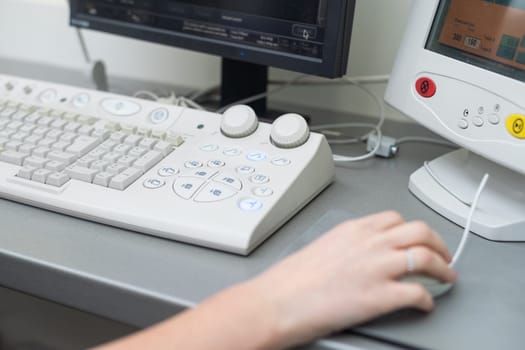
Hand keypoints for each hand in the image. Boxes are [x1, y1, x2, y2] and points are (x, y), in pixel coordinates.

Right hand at [247, 211, 456, 347]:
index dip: (413, 229)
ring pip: (427, 257)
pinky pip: (419, 293)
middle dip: (438, 243)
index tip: (417, 238)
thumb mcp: (322, 248)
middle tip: (443, 254)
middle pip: (420, 231)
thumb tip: (362, 256)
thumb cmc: (290, 280)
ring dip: (443, 267)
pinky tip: (425, 304)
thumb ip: (348, 246)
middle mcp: (370, 243)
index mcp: (353, 230)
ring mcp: (377, 268)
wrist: (277, 301)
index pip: (395, 219)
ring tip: (447, 276)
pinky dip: (428, 299)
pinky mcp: (380, 296)